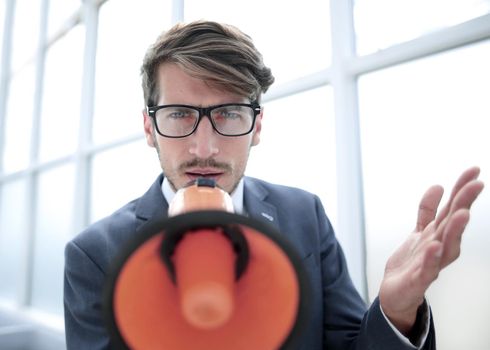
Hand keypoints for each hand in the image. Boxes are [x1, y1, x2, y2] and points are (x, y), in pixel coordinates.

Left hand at [378, 166, 483, 334]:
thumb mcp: (419, 232)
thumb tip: (438, 186)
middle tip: (477, 184)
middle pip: (453, 224)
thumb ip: (427, 211)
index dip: (462, 190)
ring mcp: (431, 263)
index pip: (452, 209)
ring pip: (446, 245)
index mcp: (439, 234)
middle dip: (464, 203)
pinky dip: (431, 258)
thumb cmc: (412, 262)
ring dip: (455, 230)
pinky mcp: (419, 280)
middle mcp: (439, 247)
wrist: (397, 293)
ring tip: (463, 212)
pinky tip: (434, 246)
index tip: (474, 170)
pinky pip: (426, 268)